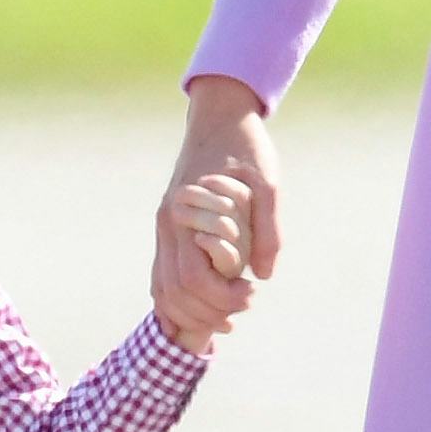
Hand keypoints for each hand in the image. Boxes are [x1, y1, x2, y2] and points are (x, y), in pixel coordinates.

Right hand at [159, 74, 281, 332]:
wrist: (220, 116)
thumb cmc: (246, 147)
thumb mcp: (268, 184)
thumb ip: (267, 230)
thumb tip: (263, 275)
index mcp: (186, 214)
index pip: (193, 278)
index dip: (221, 297)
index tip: (251, 292)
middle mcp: (168, 225)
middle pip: (174, 291)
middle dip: (208, 311)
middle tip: (244, 303)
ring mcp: (164, 228)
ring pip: (162, 289)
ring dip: (191, 312)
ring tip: (227, 315)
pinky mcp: (169, 229)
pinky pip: (162, 276)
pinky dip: (178, 301)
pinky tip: (204, 311)